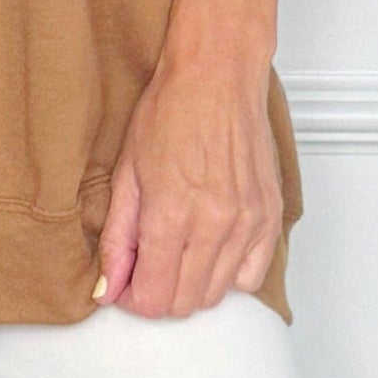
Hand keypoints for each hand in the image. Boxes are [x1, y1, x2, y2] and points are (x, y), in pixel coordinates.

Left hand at [96, 0, 284, 315]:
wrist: (216, 74)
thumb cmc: (170, 110)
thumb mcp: (127, 171)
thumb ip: (118, 237)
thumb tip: (109, 286)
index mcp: (171, 215)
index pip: (154, 299)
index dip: (133, 301)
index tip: (125, 285)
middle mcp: (214, 226)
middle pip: (185, 303)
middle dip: (159, 295)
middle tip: (146, 268)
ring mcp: (247, 223)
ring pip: (218, 294)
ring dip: (192, 285)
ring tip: (176, 252)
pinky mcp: (269, 216)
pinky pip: (252, 275)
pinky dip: (230, 274)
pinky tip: (210, 248)